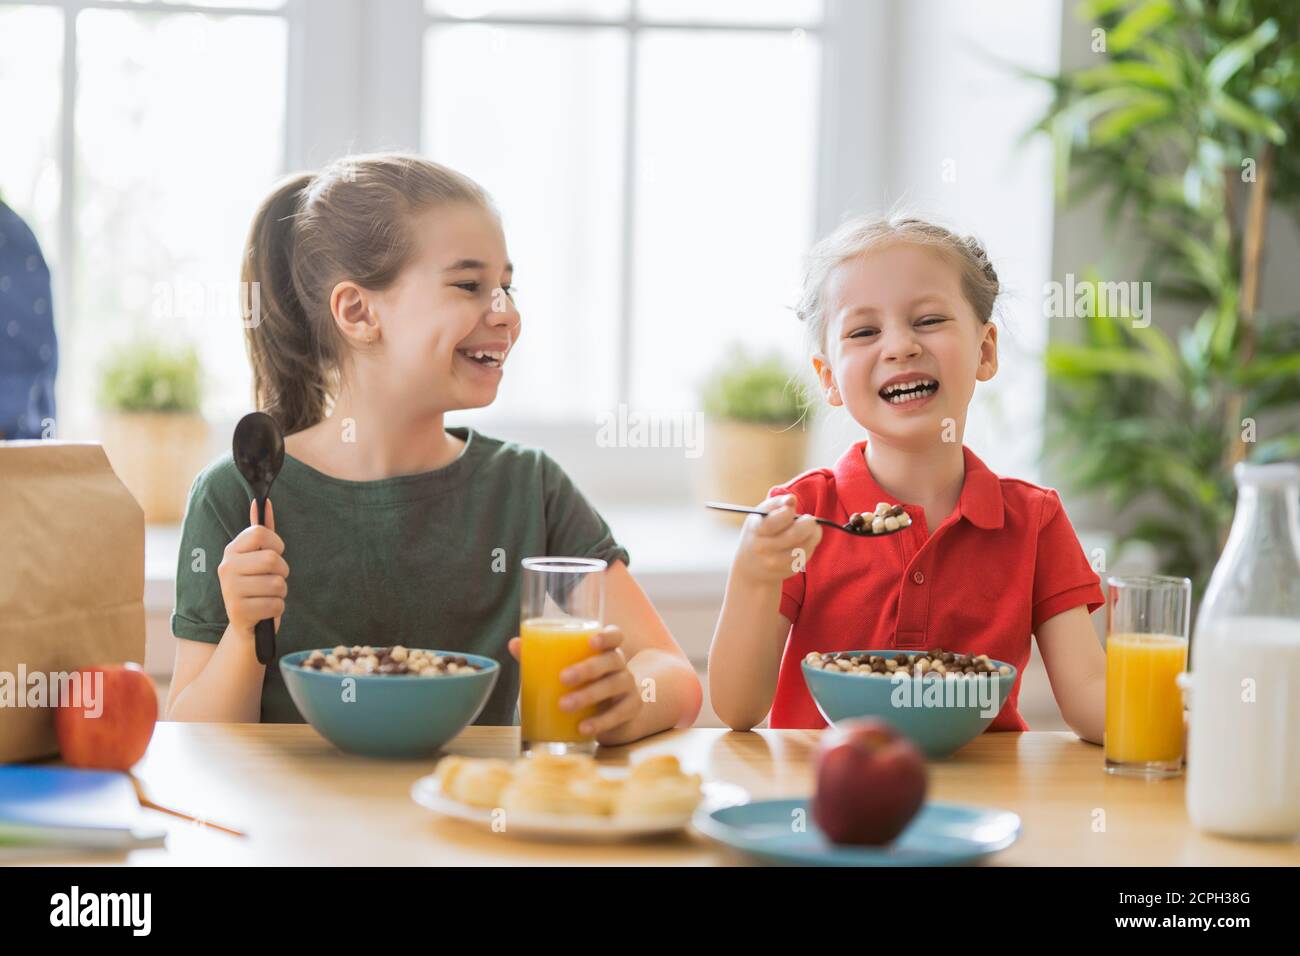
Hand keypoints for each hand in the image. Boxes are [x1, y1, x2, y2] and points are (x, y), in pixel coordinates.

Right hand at [217, 498, 288, 638]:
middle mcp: (226, 567)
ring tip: (267, 596)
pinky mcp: (238, 612)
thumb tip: (263, 502)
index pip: (261, 532)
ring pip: (277, 584)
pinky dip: (277, 609)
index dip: (277, 544)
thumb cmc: (257, 585)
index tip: (275, 554)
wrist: (246, 624)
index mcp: (231, 550)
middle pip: (273, 559)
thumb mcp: (258, 557)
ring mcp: (230, 590)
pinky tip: (264, 610)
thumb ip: (262, 530)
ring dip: (280, 593)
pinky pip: (276, 604)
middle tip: (273, 580)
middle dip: (282, 572)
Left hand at [507, 625, 642, 741]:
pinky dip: (600, 722)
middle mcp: (620, 666)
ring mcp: (628, 687)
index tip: (591, 641)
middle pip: (611, 660)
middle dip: (587, 668)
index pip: (615, 635)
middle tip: (563, 678)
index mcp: (606, 650)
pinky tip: (583, 728)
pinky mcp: (630, 710)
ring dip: (589, 695)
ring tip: (564, 705)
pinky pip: (618, 715)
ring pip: (613, 686)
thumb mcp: (569, 668)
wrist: (615, 712)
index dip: (606, 636)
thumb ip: (542, 656)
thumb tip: (514, 644)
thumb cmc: (586, 682)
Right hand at [731, 494, 822, 586]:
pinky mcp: (788, 570)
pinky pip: (806, 555)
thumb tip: (792, 499)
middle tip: (810, 519)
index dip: (788, 511)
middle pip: (795, 535)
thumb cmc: (759, 533)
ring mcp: (776, 562)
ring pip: (804, 546)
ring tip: (812, 527)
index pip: (774, 521)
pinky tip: (806, 540)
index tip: (791, 507)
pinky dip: (810, 545)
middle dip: (808, 523)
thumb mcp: (760, 516)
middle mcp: (764, 548)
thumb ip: (776, 504)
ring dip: (814, 534)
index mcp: (756, 530)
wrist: (750, 566)